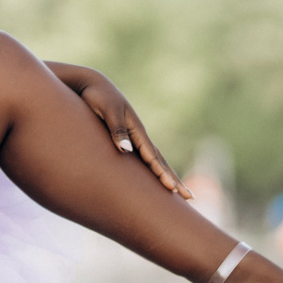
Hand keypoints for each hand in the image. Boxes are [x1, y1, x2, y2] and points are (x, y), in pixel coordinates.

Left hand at [53, 64, 186, 197]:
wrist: (91, 84)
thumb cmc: (97, 97)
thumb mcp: (107, 111)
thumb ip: (117, 130)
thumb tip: (127, 151)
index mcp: (136, 130)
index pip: (152, 157)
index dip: (161, 173)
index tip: (171, 188)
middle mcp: (138, 136)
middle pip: (160, 161)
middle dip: (174, 180)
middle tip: (190, 198)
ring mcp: (133, 138)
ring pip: (154, 160)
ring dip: (167, 176)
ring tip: (178, 192)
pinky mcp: (125, 139)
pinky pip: (143, 158)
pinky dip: (152, 169)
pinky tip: (156, 178)